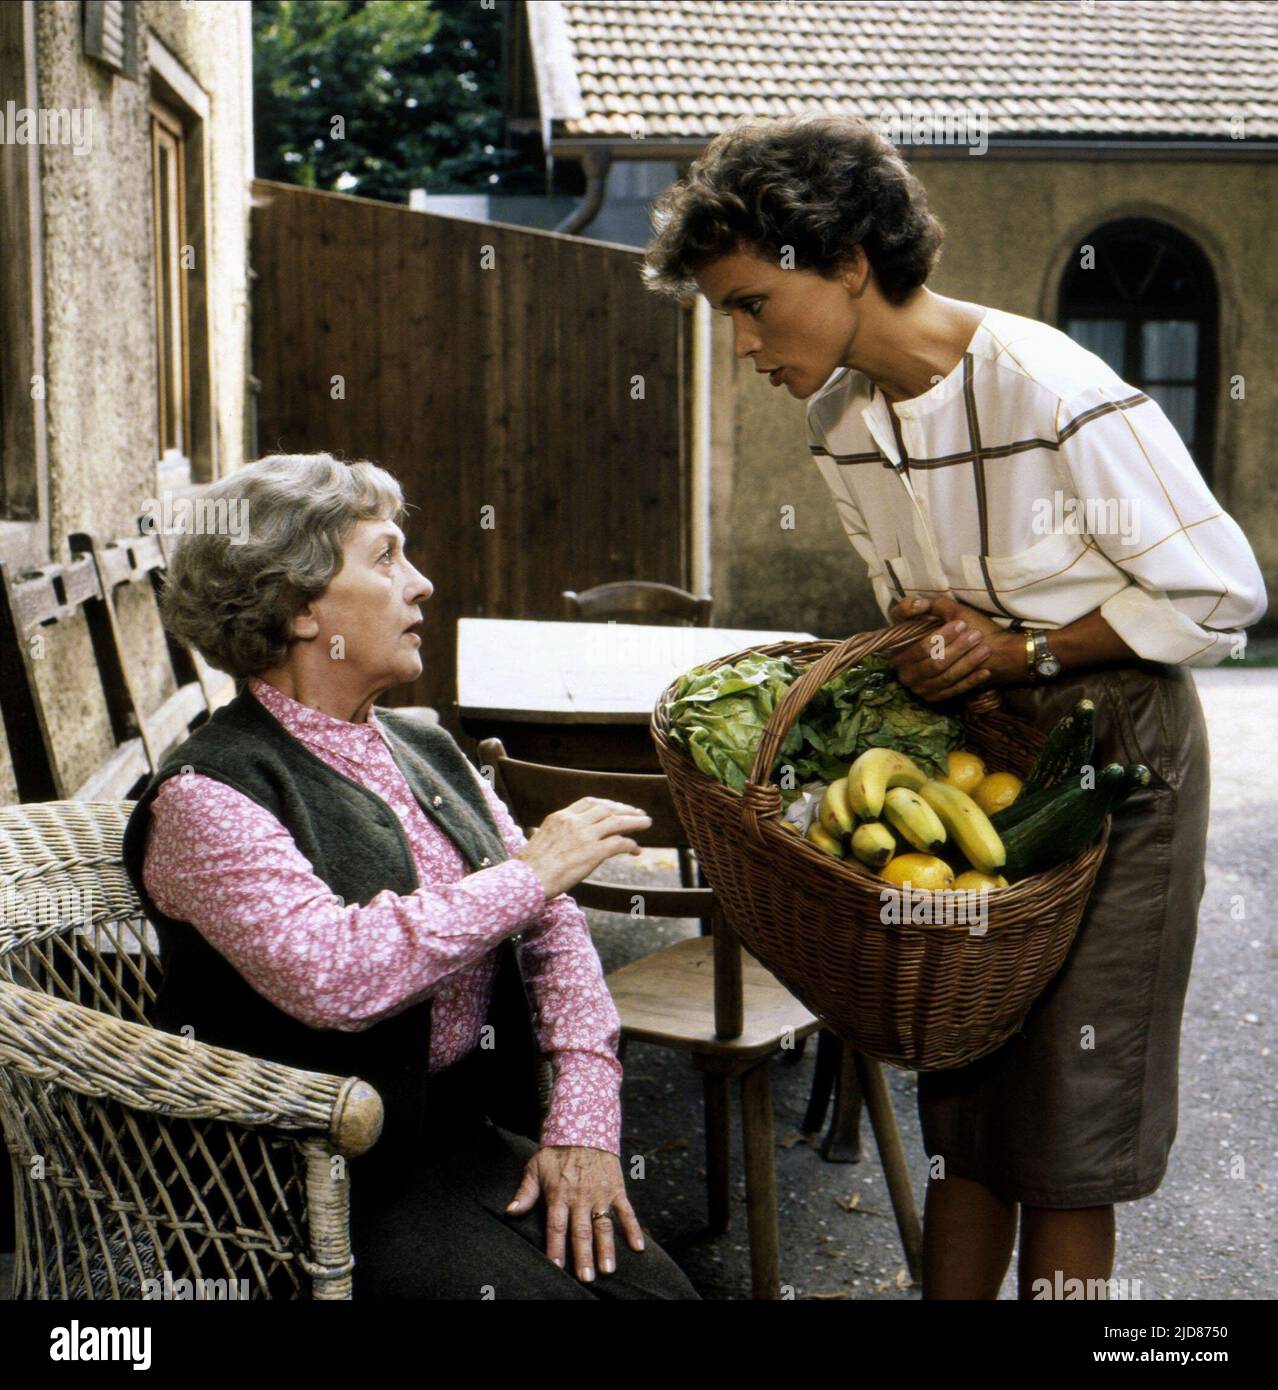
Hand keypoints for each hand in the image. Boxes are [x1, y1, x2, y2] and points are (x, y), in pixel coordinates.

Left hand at [505, 1146, 644, 1281]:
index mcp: (559, 1194)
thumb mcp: (536, 1168)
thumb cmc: (557, 1152)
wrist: (584, 1127)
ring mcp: (601, 1194)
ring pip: (604, 1225)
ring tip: (608, 1269)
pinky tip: (638, 1247)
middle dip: (583, 1256)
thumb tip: (510, 1212)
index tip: (556, 1267)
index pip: (556, 1226)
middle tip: (586, 1277)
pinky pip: (626, 1211)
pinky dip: (633, 1228)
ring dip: (606, 1248)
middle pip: (581, 1231)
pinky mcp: (617, 1188)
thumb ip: (525, 1192)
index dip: (555, 1248)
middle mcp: (580, 1197)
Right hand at [515, 797, 652, 899]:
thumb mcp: (535, 841)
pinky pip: (619, 844)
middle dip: (624, 810)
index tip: (616, 807)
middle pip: (606, 809)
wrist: (527, 880)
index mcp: (560, 817)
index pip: (589, 802)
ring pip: (617, 822)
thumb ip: (543, 834)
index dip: (606, 804)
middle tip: (638, 813)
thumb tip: (534, 833)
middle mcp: (574, 822)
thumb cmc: (528, 867)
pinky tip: (636, 850)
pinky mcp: (593, 853)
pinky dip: (630, 845)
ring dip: (634, 822)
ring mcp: (585, 836)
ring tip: (646, 823)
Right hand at [886, 595, 1021, 701]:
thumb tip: (921, 604)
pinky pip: (952, 690)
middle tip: (977, 636)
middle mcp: (905, 672)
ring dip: (967, 664)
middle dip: (957, 649)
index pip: (920, 647)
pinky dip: (970, 681)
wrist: (975, 652)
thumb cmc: (952, 627)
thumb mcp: (941, 612)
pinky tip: (985, 671)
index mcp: (899, 651)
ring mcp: (919, 687)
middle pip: (933, 663)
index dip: (941, 636)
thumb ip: (932, 604)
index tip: (961, 624)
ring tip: (984, 650)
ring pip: (944, 677)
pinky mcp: (934, 696)